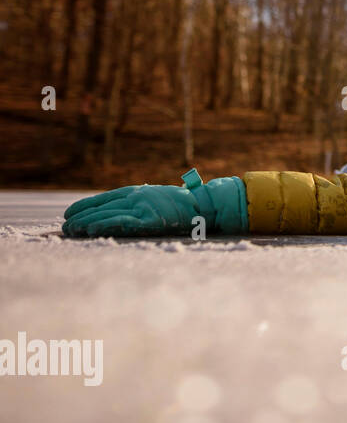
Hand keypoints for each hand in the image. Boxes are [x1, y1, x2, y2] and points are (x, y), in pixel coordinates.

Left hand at [62, 185, 198, 236]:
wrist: (204, 205)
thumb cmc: (183, 205)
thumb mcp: (156, 199)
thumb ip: (140, 203)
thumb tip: (121, 212)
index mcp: (136, 191)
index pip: (103, 198)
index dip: (84, 206)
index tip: (68, 214)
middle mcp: (136, 196)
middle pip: (101, 207)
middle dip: (80, 217)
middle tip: (65, 227)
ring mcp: (143, 207)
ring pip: (106, 214)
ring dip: (85, 223)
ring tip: (71, 231)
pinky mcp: (150, 220)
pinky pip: (121, 222)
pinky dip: (103, 225)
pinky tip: (90, 231)